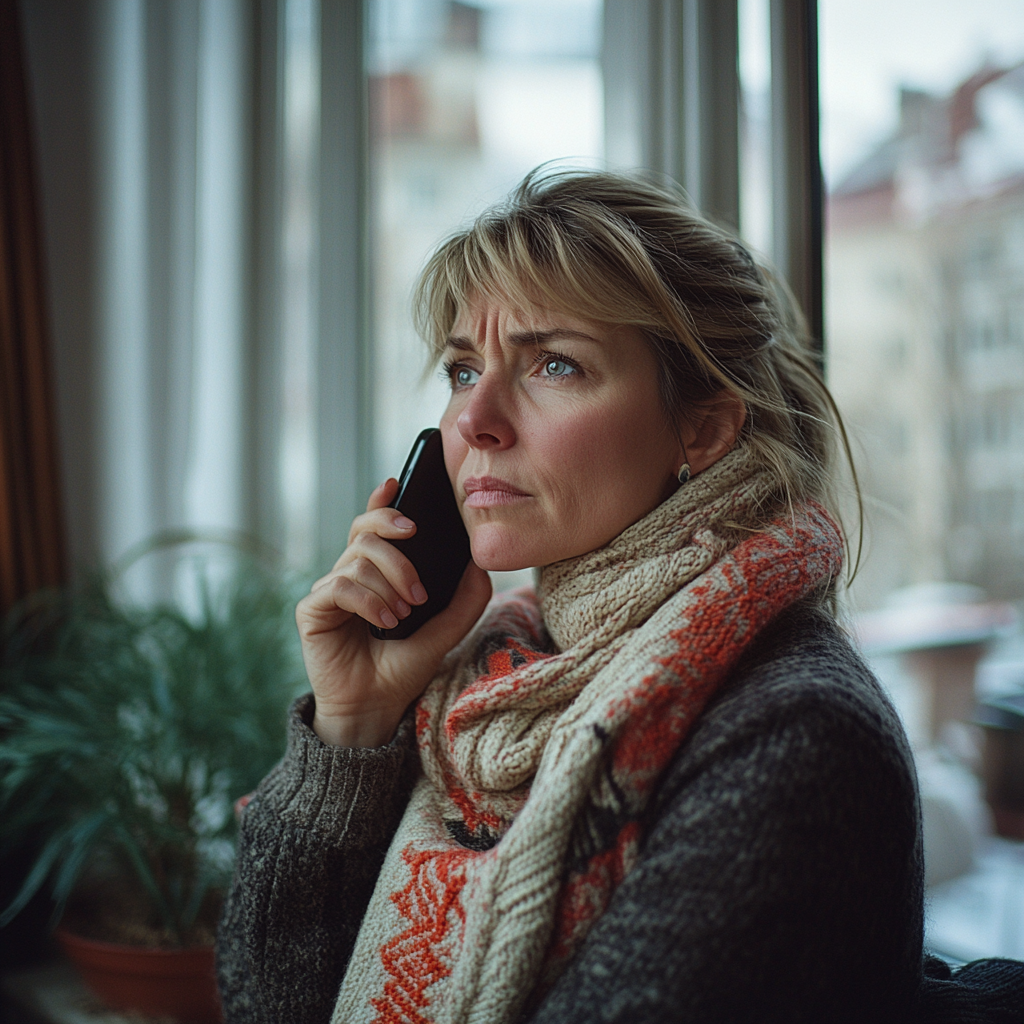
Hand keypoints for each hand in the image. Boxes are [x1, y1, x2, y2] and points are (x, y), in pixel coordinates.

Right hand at [296, 478, 491, 746]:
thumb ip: (465, 601)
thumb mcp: (444, 632)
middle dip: (397, 548)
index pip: (373, 525)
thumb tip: (479, 564)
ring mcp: (328, 591)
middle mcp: (349, 575)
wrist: (375, 709)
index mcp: (376, 573)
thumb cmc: (403, 669)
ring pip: (358, 558)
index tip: (396, 484)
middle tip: (419, 585)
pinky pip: (340, 585)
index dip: (381, 501)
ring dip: (389, 585)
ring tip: (403, 615)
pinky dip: (369, 601)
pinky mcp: (312, 610)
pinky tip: (385, 623)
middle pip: (365, 531)